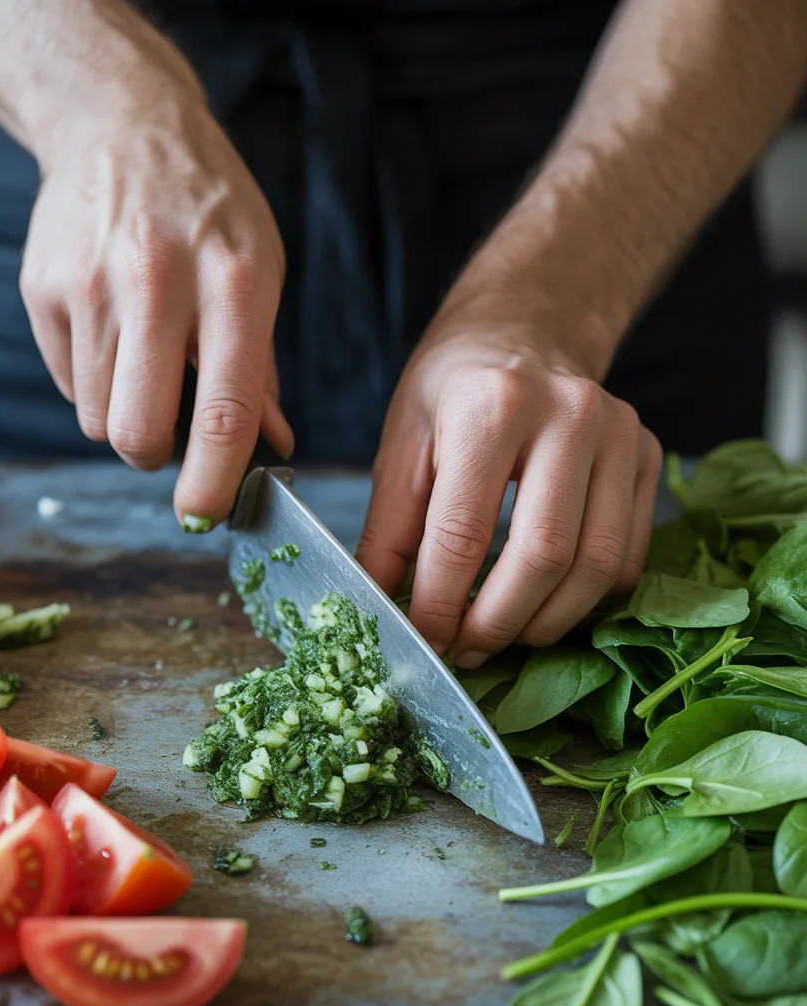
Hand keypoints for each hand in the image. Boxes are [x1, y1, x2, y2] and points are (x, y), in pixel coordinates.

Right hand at [20, 48, 291, 526]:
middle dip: (156, 457)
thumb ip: (263, 366)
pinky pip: (67, 384)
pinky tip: (113, 329)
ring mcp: (91, 284)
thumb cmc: (208, 208)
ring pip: (98, 419)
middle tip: (171, 436)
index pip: (226, 409)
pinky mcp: (42, 289)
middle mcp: (158, 282)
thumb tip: (271, 447)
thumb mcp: (262, 270)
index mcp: (235, 281)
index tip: (206, 516)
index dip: (215, 480)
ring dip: (124, 415)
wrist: (120, 122)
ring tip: (145, 359)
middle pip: (138, 433)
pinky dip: (94, 381)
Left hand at [356, 268, 661, 665]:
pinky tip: (548, 603)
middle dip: (498, 623)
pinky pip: (629, 556)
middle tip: (467, 651)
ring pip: (596, 566)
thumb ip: (390, 531)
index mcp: (491, 406)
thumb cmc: (453, 389)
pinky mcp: (649, 457)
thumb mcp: (402, 445)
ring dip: (547, 622)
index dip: (440, 604)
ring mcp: (621, 435)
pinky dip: (589, 599)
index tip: (424, 641)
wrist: (525, 329)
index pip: (464, 534)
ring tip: (505, 636)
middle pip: (542, 556)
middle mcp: (569, 414)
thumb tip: (380, 611)